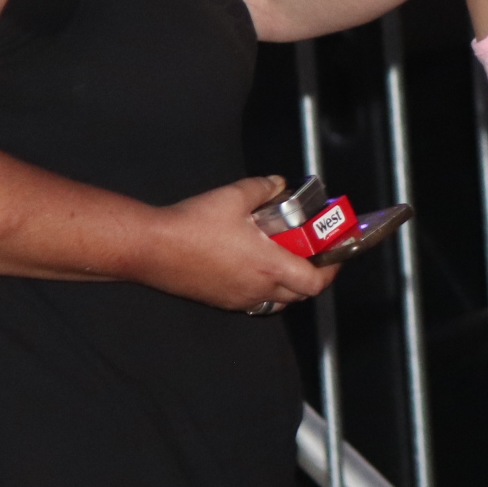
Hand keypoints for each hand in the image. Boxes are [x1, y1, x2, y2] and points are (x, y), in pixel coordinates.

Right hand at [145, 176, 336, 312]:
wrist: (152, 248)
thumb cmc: (193, 225)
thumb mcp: (234, 195)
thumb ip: (263, 188)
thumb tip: (278, 184)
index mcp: (269, 266)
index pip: (315, 282)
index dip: (331, 271)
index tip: (334, 255)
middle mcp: (258, 288)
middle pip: (300, 294)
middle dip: (312, 275)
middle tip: (310, 252)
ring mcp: (239, 298)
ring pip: (277, 301)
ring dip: (288, 284)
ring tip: (282, 259)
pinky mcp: (221, 301)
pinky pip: (254, 302)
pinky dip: (264, 289)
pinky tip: (252, 266)